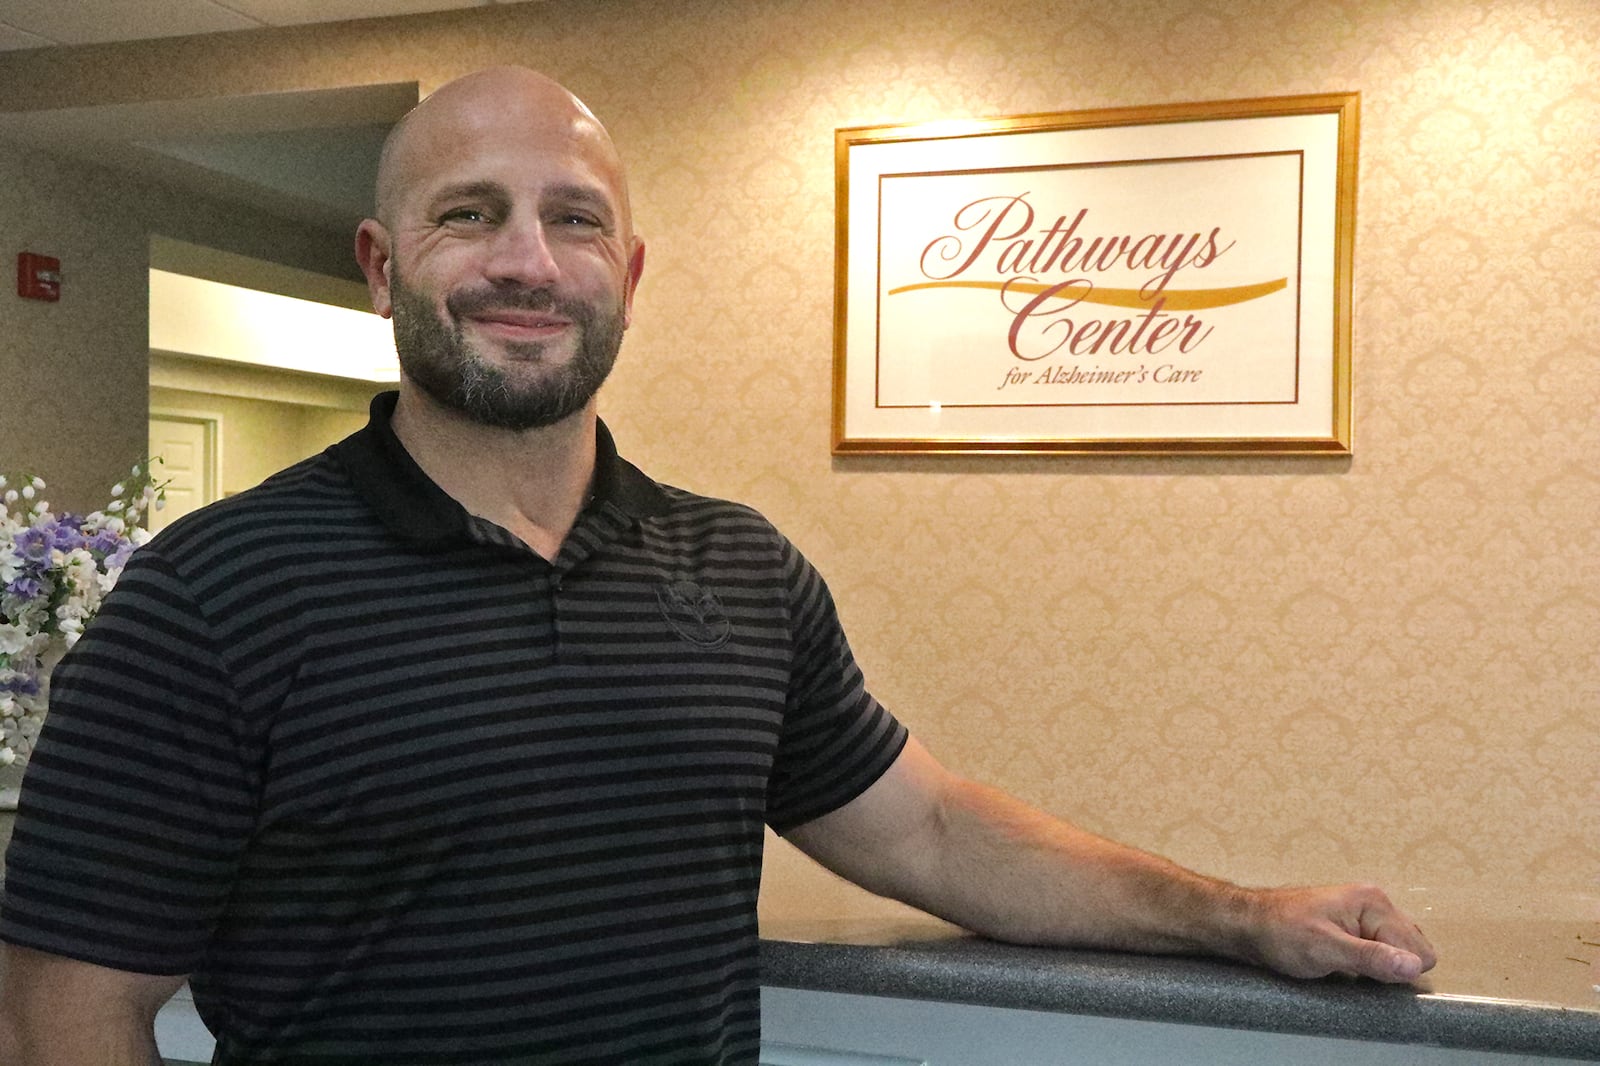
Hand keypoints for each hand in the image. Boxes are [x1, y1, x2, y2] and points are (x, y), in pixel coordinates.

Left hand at [1238, 883, 1436, 982]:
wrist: (1250, 924)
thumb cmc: (1282, 933)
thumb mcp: (1325, 950)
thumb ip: (1371, 958)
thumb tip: (1413, 966)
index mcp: (1374, 903)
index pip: (1418, 951)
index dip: (1395, 970)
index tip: (1364, 973)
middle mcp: (1376, 903)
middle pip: (1415, 948)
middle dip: (1392, 966)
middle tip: (1355, 969)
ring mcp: (1367, 912)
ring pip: (1400, 949)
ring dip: (1383, 964)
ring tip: (1349, 965)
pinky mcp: (1357, 924)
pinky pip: (1383, 948)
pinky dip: (1373, 961)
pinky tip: (1349, 963)